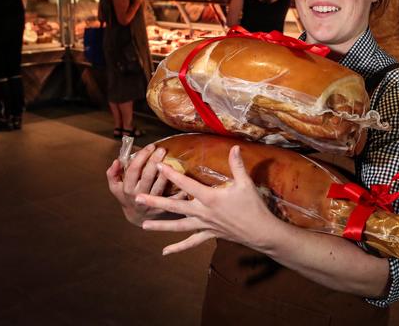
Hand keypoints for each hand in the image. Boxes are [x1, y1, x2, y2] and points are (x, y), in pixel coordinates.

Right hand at [106, 144, 183, 225]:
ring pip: (158, 188)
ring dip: (165, 175)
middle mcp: (138, 196)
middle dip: (154, 162)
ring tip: (171, 162)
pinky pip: (171, 200)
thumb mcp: (115, 187)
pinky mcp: (161, 210)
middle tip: (162, 149)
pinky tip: (183, 181)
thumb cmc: (127, 196)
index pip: (133, 170)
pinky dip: (178, 192)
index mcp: (127, 188)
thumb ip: (112, 173)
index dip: (141, 157)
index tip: (150, 146)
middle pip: (147, 177)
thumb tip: (117, 161)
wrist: (137, 217)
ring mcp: (150, 203)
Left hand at [136, 146, 278, 255]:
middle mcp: (203, 213)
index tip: (158, 166)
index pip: (186, 184)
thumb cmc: (253, 206)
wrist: (261, 232)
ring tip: (143, 226)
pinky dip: (178, 247)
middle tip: (138, 199)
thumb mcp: (245, 183)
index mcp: (210, 198)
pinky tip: (165, 252)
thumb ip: (237, 165)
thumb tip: (235, 146)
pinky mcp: (208, 234)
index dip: (172, 174)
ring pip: (178, 226)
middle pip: (175, 207)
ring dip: (160, 226)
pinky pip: (191, 242)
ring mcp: (204, 225)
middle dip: (155, 202)